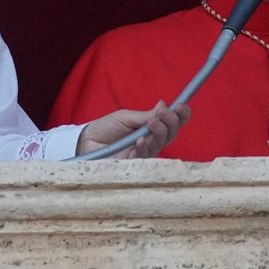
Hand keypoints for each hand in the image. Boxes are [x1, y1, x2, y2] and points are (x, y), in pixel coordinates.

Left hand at [76, 101, 190, 158]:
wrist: (86, 141)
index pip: (173, 123)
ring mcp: (143, 153)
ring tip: (152, 122)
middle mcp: (151, 141)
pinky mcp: (133, 164)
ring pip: (161, 144)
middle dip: (172, 122)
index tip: (182, 105)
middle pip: (172, 134)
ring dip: (160, 131)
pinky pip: (144, 156)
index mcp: (152, 128)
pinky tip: (140, 139)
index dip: (181, 115)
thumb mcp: (126, 117)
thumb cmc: (106, 128)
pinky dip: (144, 146)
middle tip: (165, 112)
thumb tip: (164, 104)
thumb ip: (145, 115)